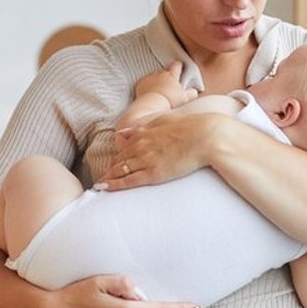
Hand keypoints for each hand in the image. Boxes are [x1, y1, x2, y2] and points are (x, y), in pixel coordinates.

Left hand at [100, 110, 226, 189]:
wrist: (206, 136)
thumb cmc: (190, 127)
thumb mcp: (163, 119)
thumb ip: (144, 126)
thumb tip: (126, 131)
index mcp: (144, 132)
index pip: (124, 147)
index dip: (117, 157)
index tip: (112, 164)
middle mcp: (140, 145)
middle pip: (119, 159)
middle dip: (110, 168)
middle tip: (102, 176)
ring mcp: (146, 160)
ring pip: (120, 170)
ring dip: (108, 177)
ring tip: (100, 184)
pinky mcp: (153, 174)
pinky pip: (128, 181)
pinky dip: (114, 184)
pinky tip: (104, 188)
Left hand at [135, 61, 197, 108]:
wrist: (152, 105)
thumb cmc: (169, 101)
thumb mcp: (185, 98)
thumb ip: (191, 93)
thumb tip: (194, 92)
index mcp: (172, 75)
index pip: (177, 65)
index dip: (179, 65)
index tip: (180, 67)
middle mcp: (160, 74)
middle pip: (165, 71)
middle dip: (167, 77)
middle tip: (169, 87)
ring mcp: (149, 78)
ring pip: (154, 78)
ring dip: (156, 83)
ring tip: (159, 93)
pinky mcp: (140, 84)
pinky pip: (144, 84)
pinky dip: (147, 88)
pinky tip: (150, 96)